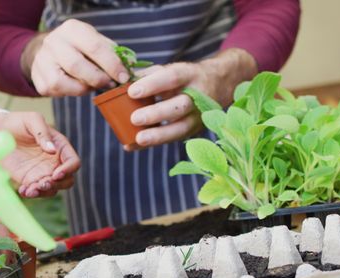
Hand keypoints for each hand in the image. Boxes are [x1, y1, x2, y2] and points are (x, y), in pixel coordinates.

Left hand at [0, 112, 79, 197]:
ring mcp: (42, 172)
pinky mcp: (29, 180)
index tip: (56, 174)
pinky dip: (31, 194)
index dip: (68, 170)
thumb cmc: (17, 122)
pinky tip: (22, 190)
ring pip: (52, 189)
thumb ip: (43, 133)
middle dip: (57, 184)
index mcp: (60, 146)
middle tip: (42, 183)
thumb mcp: (31, 120)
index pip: (73, 162)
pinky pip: (36, 191)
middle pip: (67, 180)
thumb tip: (52, 150)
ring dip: (44, 192)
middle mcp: (54, 162)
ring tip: (29, 190)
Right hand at [21, 19, 129, 96]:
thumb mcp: (94, 40)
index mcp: (71, 29)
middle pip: (77, 66)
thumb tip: (128, 66)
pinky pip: (57, 92)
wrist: (47, 51)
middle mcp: (53, 42)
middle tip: (110, 84)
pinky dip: (71, 93)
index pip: (94, 47)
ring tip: (92, 85)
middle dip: (98, 79)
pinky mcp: (38, 79)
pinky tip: (77, 86)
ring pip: (63, 83)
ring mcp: (42, 61)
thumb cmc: (78, 47)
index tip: (123, 76)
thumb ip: (111, 52)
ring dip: (83, 88)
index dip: (112, 64)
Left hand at [124, 48, 257, 150]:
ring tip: (138, 139)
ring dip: (158, 135)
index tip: (132, 91)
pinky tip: (132, 145)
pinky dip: (152, 143)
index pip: (172, 78)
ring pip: (181, 128)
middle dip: (157, 113)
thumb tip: (121, 81)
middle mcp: (198, 96)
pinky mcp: (194, 130)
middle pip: (179, 106)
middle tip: (134, 118)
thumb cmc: (185, 77)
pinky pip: (173, 139)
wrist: (218, 84)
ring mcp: (198, 116)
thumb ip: (148, 75)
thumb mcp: (172, 69)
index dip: (153, 85)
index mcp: (189, 75)